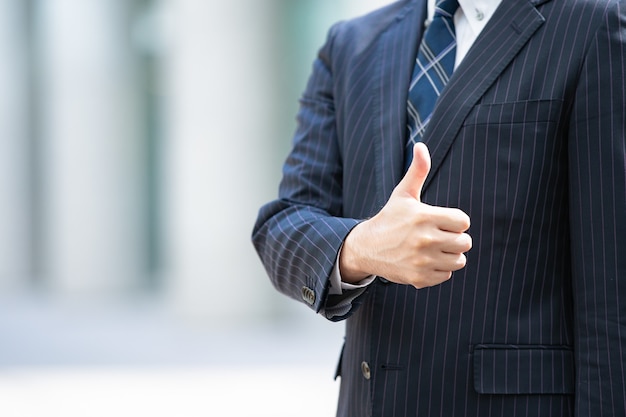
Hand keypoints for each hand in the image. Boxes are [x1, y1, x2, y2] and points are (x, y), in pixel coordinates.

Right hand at [339, 143, 471, 288]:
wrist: (366, 248)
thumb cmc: (390, 218)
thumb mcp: (403, 194)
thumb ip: (417, 171)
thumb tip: (421, 145)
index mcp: (424, 217)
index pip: (463, 221)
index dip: (455, 221)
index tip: (442, 221)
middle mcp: (425, 240)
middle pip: (464, 242)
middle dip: (454, 238)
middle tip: (438, 236)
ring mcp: (422, 260)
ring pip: (459, 260)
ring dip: (450, 255)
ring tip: (434, 249)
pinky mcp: (420, 278)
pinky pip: (446, 275)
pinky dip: (439, 270)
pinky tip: (425, 261)